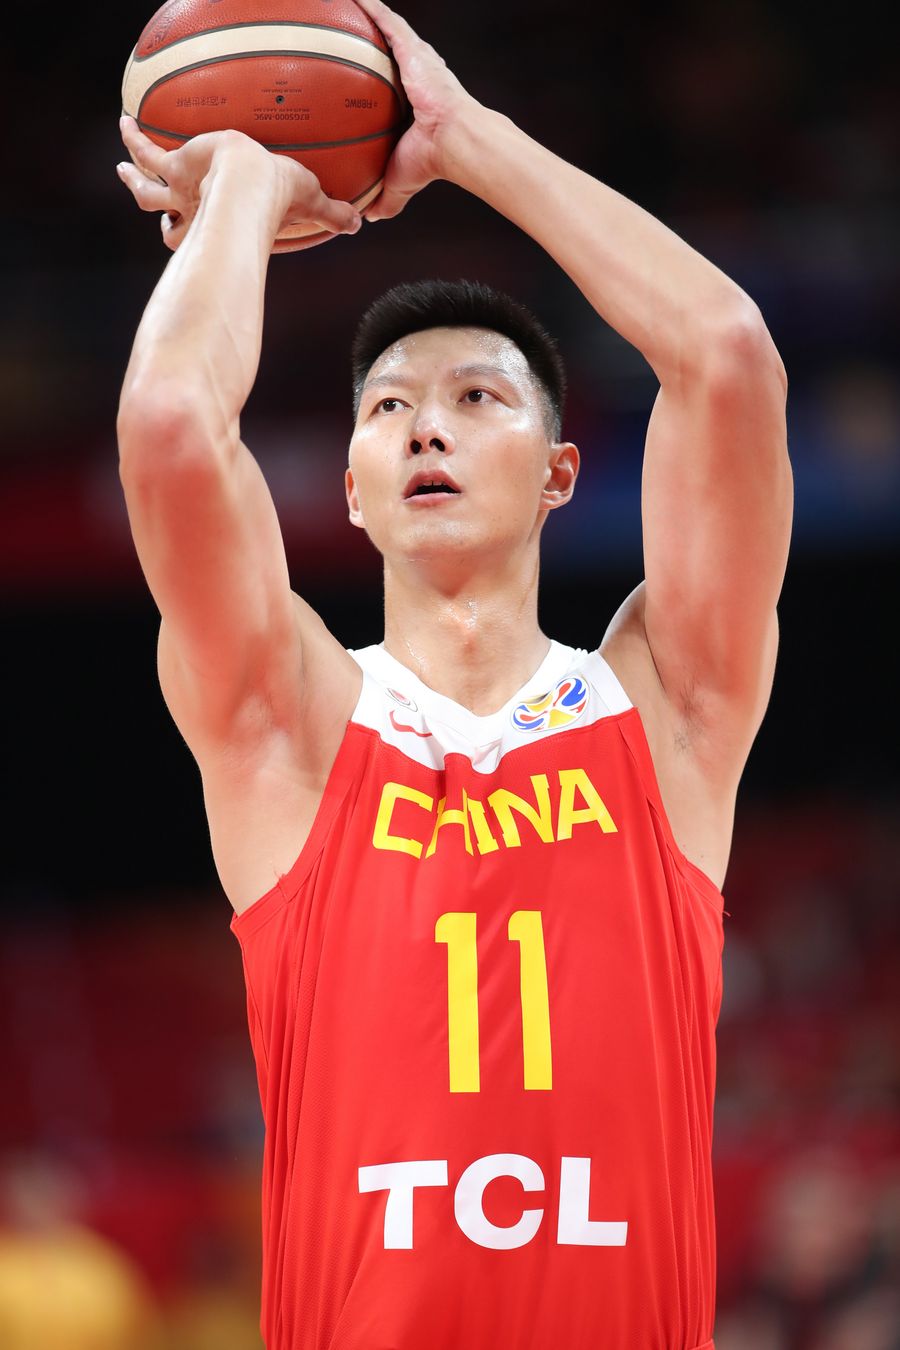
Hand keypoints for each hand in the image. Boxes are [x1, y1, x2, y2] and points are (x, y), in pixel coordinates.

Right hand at [116, 117, 361, 250]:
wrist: (249, 182)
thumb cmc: (277, 199)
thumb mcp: (309, 199)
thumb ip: (332, 213)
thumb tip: (360, 224)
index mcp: (219, 226)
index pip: (202, 235)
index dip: (195, 237)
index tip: (189, 236)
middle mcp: (193, 215)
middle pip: (164, 218)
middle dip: (157, 211)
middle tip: (146, 202)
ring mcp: (179, 192)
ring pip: (146, 189)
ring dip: (134, 180)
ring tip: (121, 168)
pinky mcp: (175, 166)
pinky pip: (147, 151)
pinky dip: (135, 138)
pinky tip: (125, 122)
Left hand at [352, 0, 482, 220]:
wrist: (453, 142)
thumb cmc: (431, 162)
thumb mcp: (398, 182)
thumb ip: (384, 198)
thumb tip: (367, 218)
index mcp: (410, 102)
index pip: (385, 86)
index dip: (369, 79)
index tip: (349, 76)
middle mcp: (412, 76)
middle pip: (383, 52)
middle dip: (364, 40)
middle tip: (338, 32)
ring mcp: (414, 59)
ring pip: (384, 29)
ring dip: (365, 17)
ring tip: (339, 5)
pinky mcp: (413, 48)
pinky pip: (385, 21)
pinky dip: (369, 7)